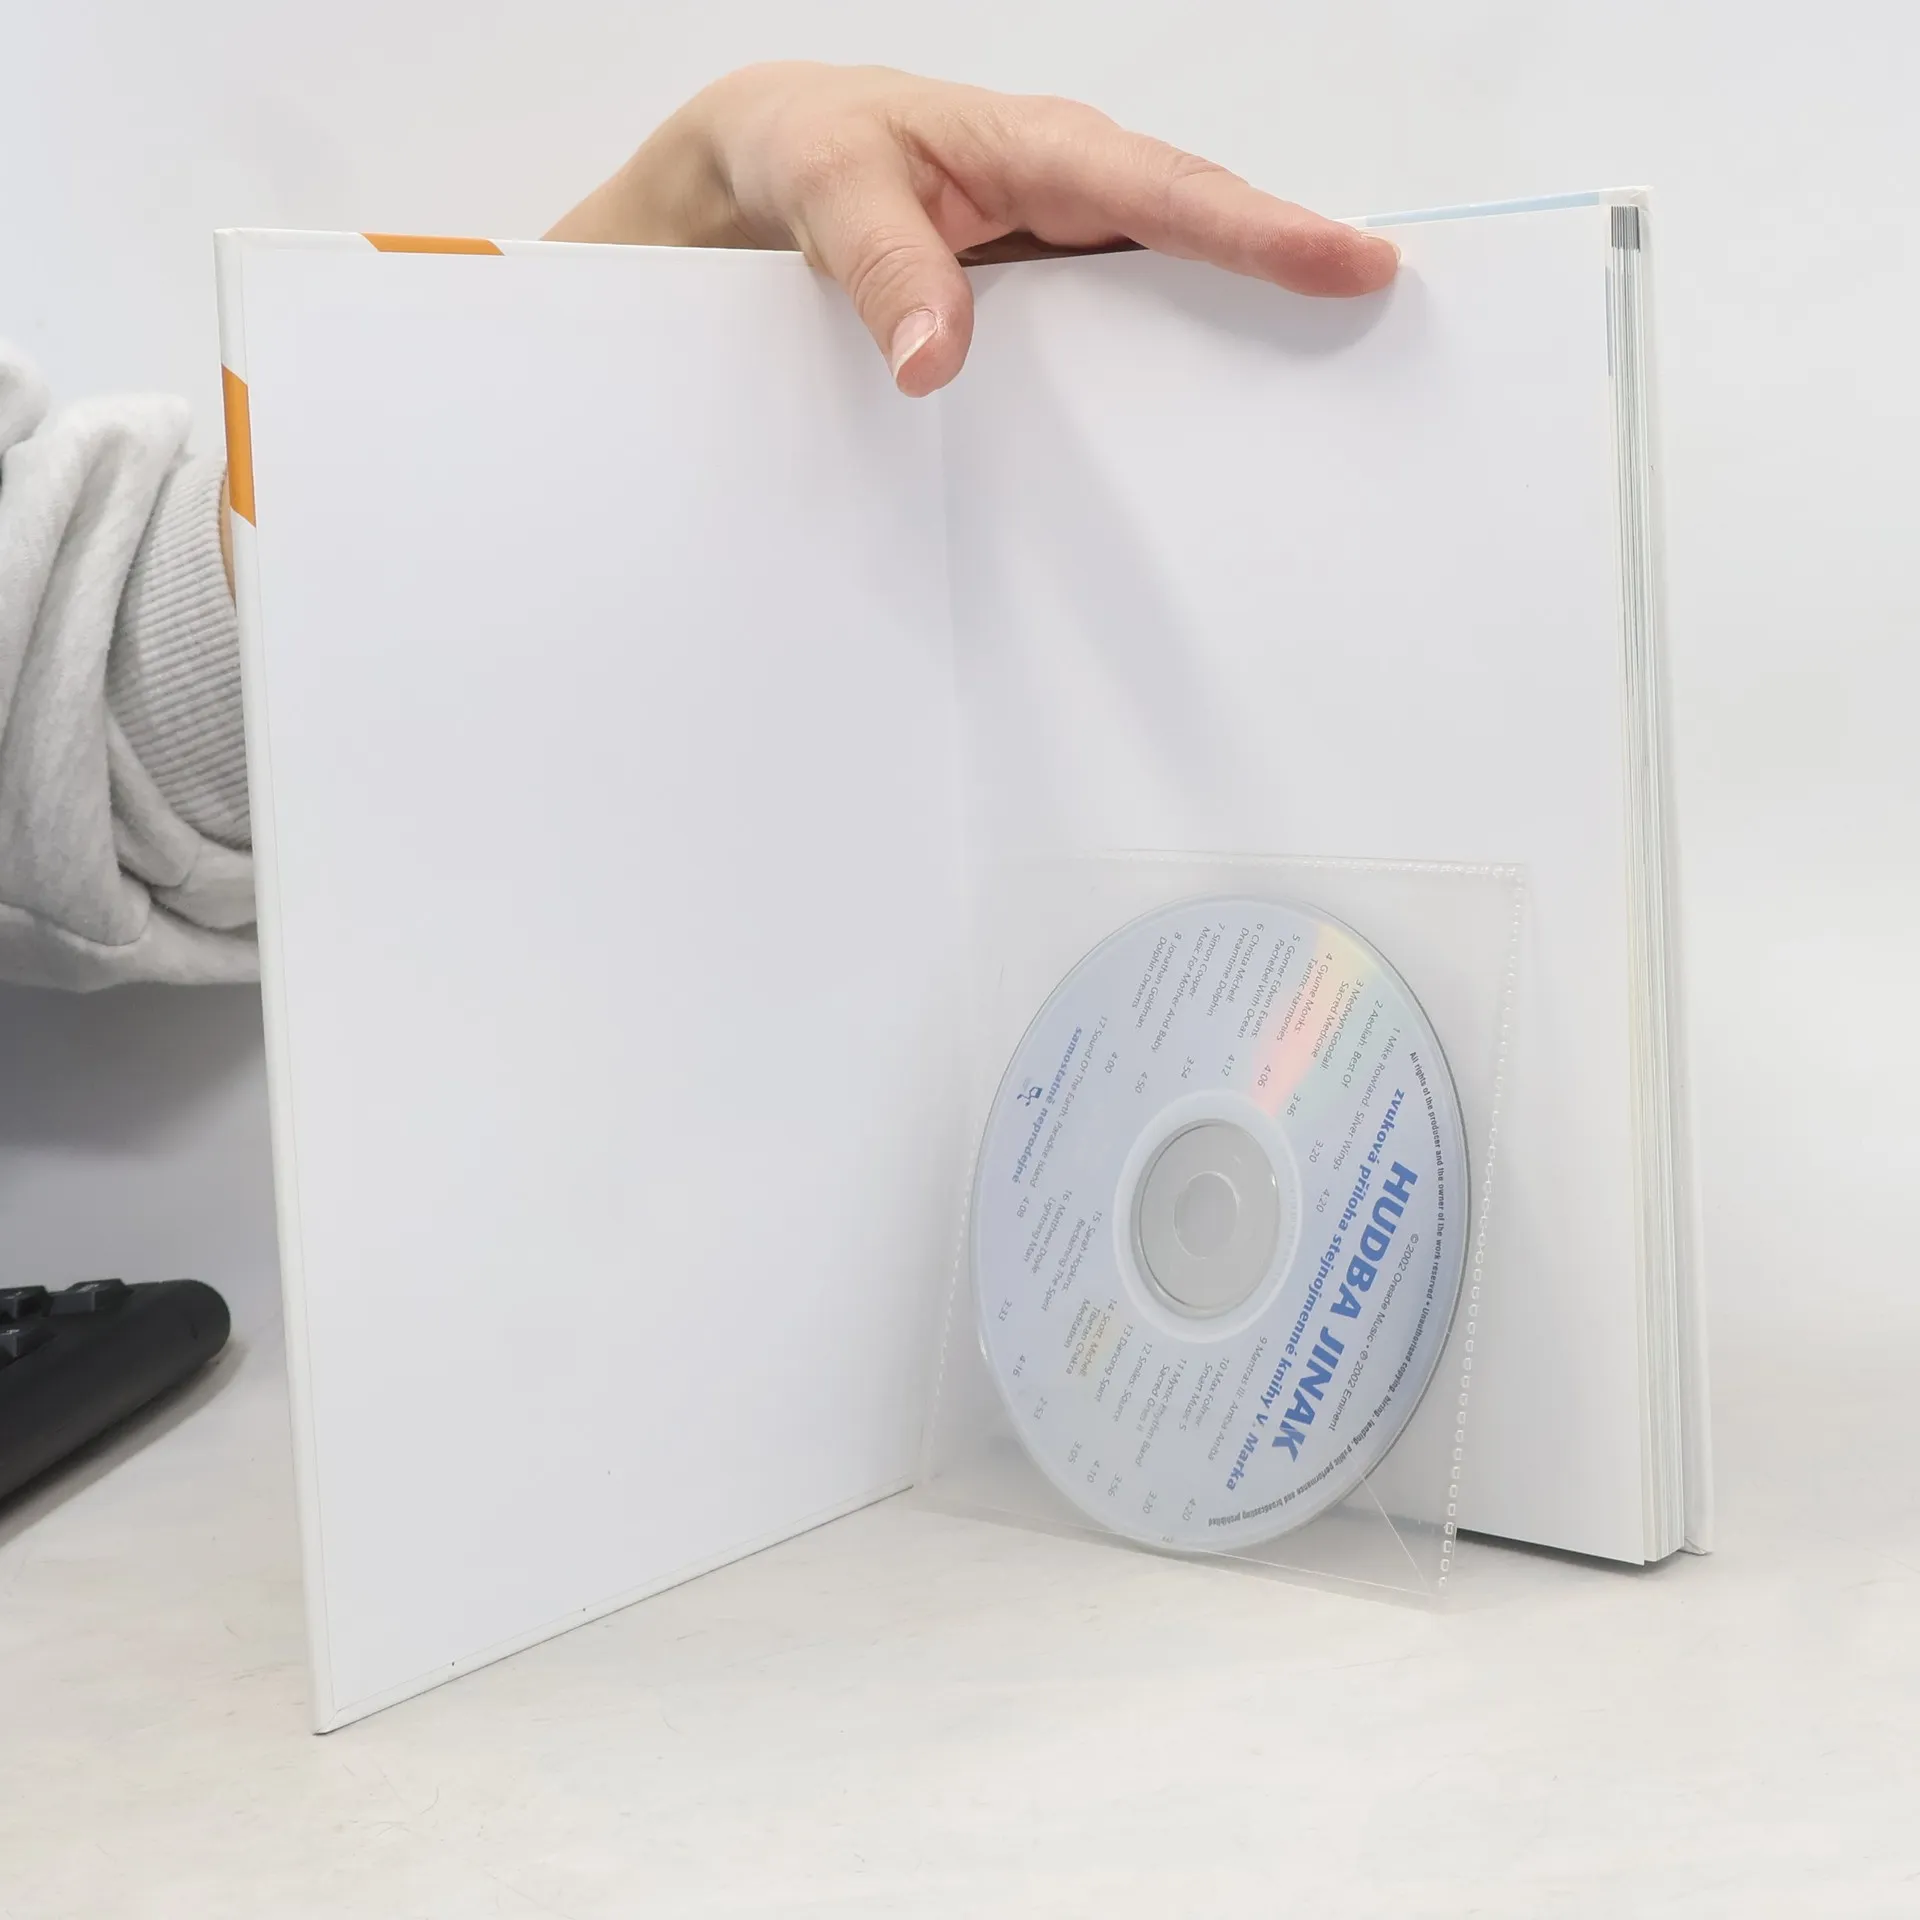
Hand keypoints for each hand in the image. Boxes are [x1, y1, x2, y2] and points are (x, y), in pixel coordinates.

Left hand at [546, 62, 1397, 396]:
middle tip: (1398, 346)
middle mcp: (1075, 198)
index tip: (1355, 266)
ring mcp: (1070, 257)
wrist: (768, 168)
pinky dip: (1171, 380)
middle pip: (1210, 244)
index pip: (1171, 193)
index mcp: (1040, 150)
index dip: (1265, 234)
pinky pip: (1127, 341)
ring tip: (1334, 408)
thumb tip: (935, 363)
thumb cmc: (807, 148)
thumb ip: (882, 265)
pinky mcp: (1050, 307)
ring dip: (1248, 345)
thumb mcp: (825, 189)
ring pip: (1181, 298)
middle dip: (1304, 285)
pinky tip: (1198, 443)